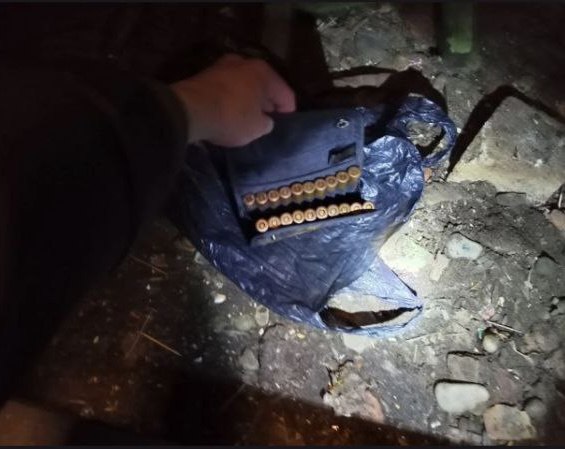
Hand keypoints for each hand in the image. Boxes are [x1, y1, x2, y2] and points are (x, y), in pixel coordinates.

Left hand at [171, 54, 295, 146]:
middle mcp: (246, 62)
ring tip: (247, 117)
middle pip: (264, 85)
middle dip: (267, 103)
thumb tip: (265, 120)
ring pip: (245, 84)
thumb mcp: (256, 128)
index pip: (286, 94)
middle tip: (267, 121)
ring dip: (248, 99)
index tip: (284, 125)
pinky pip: (228, 87)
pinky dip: (232, 98)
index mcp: (264, 72)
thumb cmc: (231, 117)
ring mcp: (224, 65)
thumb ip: (267, 123)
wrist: (189, 110)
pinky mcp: (206, 74)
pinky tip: (230, 111)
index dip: (288, 112)